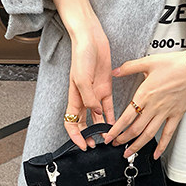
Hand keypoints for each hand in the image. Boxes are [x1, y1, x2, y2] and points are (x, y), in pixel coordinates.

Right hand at [64, 18, 115, 150]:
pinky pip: (108, 106)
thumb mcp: (82, 79)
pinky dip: (111, 116)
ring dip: (101, 128)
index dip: (74, 135)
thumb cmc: (81, 55)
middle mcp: (84, 97)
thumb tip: (95, 112)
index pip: (70, 122)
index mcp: (74, 97)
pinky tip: (115, 123)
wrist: (92, 40)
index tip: (81, 144)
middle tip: (95, 145)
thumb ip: (88, 98)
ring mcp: (95, 93)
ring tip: (107, 137)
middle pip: (83, 122)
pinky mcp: (106, 87)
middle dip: (88, 135)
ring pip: (97, 117)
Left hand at [102, 51, 185, 159]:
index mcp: (145, 94)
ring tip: (128, 152)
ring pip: (148, 134)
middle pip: (135, 129)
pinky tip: (156, 153)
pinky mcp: (177, 115)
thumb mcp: (148, 61)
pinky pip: (168, 134)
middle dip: (122, 139)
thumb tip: (115, 71)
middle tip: (114, 144)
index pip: (126, 117)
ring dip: (137, 145)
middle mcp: (154, 106)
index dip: (115, 130)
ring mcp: (166, 112)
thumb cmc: (176, 64)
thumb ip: (129, 67)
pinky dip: (162, 146)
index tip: (108, 136)